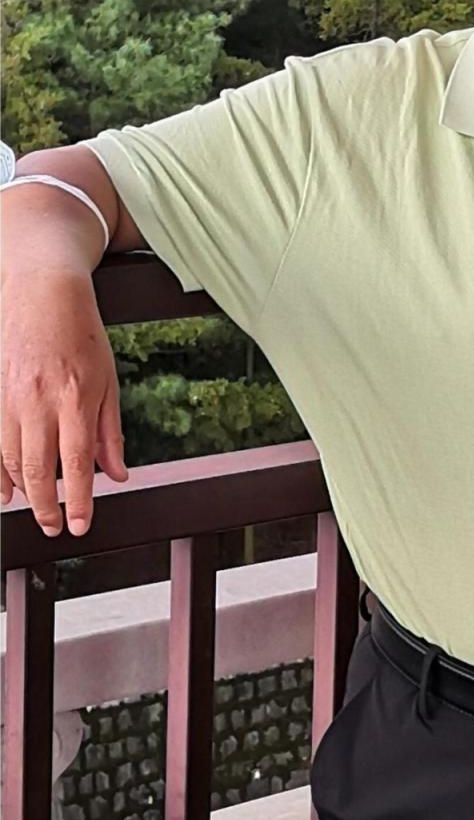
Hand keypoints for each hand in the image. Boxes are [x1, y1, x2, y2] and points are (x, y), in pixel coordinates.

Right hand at [1, 269, 128, 535]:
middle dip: (46, 506)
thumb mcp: (109, 381)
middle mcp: (40, 402)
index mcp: (76, 399)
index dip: (78, 501)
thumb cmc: (81, 334)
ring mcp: (10, 398)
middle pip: (38, 470)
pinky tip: (4, 490)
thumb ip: (110, 432)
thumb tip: (116, 475)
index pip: (76, 464)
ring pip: (11, 460)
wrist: (42, 292)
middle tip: (54, 527)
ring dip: (23, 491)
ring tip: (37, 510)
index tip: (80, 525)